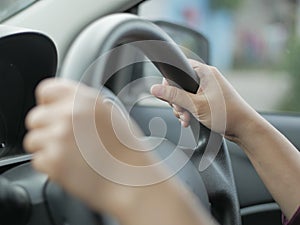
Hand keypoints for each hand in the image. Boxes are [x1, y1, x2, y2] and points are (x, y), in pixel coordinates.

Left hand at [23, 78, 153, 217]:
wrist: (132, 179)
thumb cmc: (126, 150)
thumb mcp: (110, 114)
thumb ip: (83, 105)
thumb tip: (61, 104)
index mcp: (85, 99)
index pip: (46, 90)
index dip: (48, 104)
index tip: (53, 112)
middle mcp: (70, 114)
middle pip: (35, 117)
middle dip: (46, 129)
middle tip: (66, 141)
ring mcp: (59, 138)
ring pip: (33, 140)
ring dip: (47, 148)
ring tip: (72, 155)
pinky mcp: (53, 161)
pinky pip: (38, 160)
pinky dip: (51, 166)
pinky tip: (72, 167)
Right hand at [151, 59, 256, 140]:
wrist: (243, 128)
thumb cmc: (226, 114)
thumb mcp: (195, 105)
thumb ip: (174, 96)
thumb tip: (155, 88)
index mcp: (205, 73)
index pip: (180, 68)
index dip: (170, 81)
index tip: (167, 94)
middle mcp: (207, 79)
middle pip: (180, 84)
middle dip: (176, 100)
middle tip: (181, 111)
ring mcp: (207, 90)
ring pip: (184, 96)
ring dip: (182, 109)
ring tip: (187, 118)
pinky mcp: (208, 100)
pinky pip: (191, 103)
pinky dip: (188, 112)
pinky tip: (189, 121)